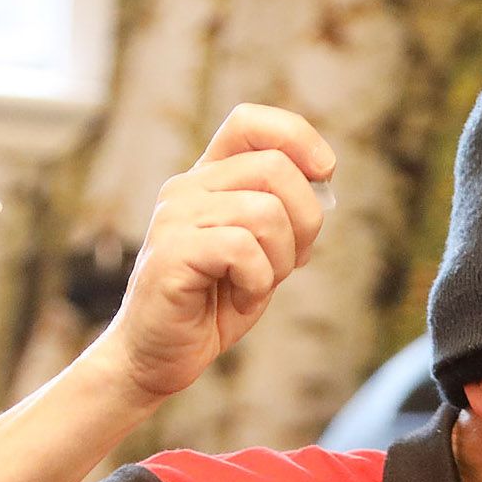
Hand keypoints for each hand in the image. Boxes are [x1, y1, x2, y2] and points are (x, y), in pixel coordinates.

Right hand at [89, 104, 334, 407]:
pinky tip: (239, 297)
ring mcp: (175, 217)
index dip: (297, 137)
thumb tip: (323, 181)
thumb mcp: (262, 252)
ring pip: (265, 212)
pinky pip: (243, 249)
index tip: (324, 173)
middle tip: (288, 262)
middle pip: (274, 168)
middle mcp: (186, 188)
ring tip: (256, 284)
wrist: (158, 357)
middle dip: (304, 221)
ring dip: (279, 260)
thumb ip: (285, 215)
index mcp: (207, 180)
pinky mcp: (172, 252)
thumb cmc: (212, 305)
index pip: (250, 123)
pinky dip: (257, 281)